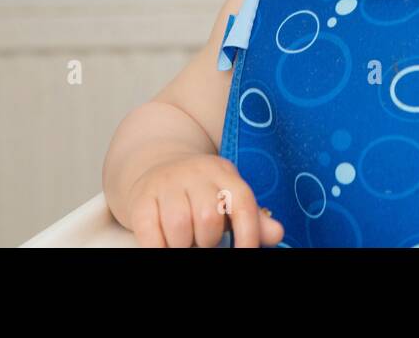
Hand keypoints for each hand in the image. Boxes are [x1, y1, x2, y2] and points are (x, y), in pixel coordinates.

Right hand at [124, 154, 283, 247]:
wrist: (157, 166)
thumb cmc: (201, 192)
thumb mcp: (228, 198)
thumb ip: (253, 219)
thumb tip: (277, 233)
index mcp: (223, 172)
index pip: (242, 202)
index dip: (248, 234)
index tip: (246, 252)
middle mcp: (195, 173)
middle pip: (209, 217)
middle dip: (209, 240)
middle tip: (203, 241)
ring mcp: (166, 184)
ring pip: (179, 226)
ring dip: (184, 245)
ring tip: (186, 241)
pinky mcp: (141, 199)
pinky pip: (151, 233)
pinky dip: (160, 247)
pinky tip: (166, 244)